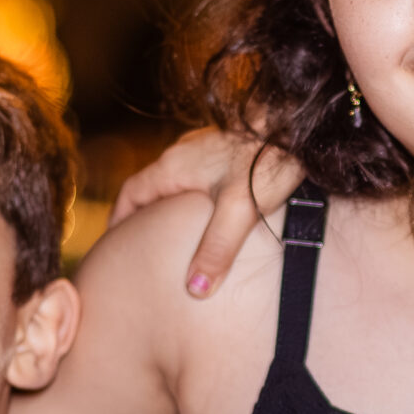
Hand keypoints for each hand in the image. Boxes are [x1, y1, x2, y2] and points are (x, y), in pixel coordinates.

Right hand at [108, 128, 303, 297]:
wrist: (298, 124)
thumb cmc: (268, 160)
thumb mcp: (240, 210)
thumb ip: (216, 250)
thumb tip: (194, 289)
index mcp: (173, 166)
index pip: (130, 194)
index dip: (118, 221)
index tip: (114, 246)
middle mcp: (183, 153)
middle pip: (150, 188)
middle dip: (142, 217)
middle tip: (142, 247)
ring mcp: (206, 148)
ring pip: (176, 181)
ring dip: (169, 206)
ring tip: (174, 236)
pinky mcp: (229, 149)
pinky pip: (199, 176)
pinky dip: (193, 197)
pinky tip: (211, 215)